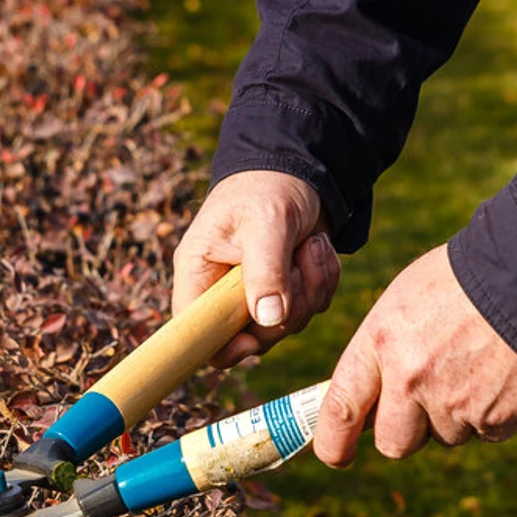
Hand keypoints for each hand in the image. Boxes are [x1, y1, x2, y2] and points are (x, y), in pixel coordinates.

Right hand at [173, 170, 340, 366]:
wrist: (300, 170)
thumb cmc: (269, 186)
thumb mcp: (266, 223)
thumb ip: (266, 271)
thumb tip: (268, 320)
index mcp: (200, 271)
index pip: (194, 329)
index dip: (220, 346)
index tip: (252, 338)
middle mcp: (223, 288)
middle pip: (251, 336)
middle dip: (287, 307)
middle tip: (299, 266)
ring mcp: (257, 292)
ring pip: (287, 323)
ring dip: (311, 287)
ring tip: (311, 245)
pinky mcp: (286, 290)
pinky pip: (310, 307)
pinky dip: (322, 280)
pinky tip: (318, 248)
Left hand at [315, 245, 516, 464]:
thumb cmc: (469, 279)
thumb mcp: (408, 300)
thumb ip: (384, 350)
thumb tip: (372, 396)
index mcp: (382, 341)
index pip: (340, 409)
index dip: (332, 442)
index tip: (336, 454)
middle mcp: (412, 379)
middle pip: (394, 442)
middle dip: (407, 431)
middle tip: (427, 401)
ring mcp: (455, 404)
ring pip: (445, 436)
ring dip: (457, 415)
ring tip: (477, 365)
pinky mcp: (496, 420)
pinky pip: (486, 432)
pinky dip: (494, 412)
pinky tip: (504, 372)